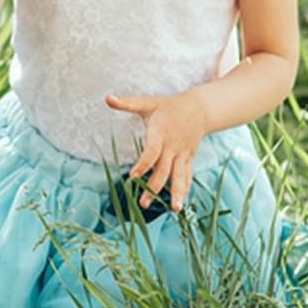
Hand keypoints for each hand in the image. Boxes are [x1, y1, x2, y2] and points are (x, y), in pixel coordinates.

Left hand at [106, 91, 209, 211]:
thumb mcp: (148, 102)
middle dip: (154, 188)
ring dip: (177, 193)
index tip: (132, 177)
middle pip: (164, 170)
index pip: (151, 152)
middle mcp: (172, 146)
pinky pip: (187, 175)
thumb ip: (127, 103)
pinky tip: (180, 204)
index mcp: (161, 133)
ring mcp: (182, 154)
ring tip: (175, 209)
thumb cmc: (168, 106)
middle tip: (143, 203)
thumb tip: (108, 98)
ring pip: (179, 176)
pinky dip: (185, 189)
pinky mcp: (189, 159)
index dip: (143, 165)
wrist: (199, 108)